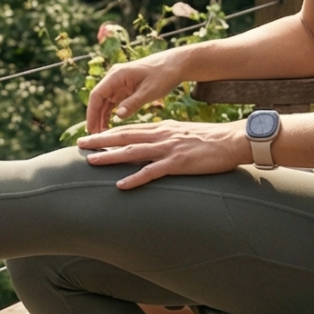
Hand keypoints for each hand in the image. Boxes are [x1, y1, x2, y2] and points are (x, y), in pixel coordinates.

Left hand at [75, 119, 249, 189]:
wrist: (233, 140)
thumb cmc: (211, 140)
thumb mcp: (184, 134)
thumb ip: (167, 138)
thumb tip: (153, 145)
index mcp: (162, 128)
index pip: (130, 129)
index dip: (109, 132)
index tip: (92, 135)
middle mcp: (161, 135)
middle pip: (124, 136)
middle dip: (100, 140)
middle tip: (80, 143)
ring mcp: (169, 149)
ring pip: (132, 152)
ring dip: (110, 156)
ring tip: (91, 161)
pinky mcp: (178, 163)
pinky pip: (152, 172)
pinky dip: (135, 178)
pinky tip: (121, 184)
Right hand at [83, 49, 190, 134]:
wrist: (175, 64)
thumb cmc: (163, 75)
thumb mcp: (149, 91)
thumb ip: (133, 103)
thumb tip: (117, 116)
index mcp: (117, 75)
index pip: (96, 95)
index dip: (92, 113)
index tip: (91, 129)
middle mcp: (114, 78)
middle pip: (98, 100)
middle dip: (95, 118)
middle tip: (95, 137)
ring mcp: (119, 83)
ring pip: (104, 102)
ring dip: (101, 117)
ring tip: (101, 135)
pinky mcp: (125, 88)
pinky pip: (113, 103)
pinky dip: (110, 114)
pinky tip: (109, 127)